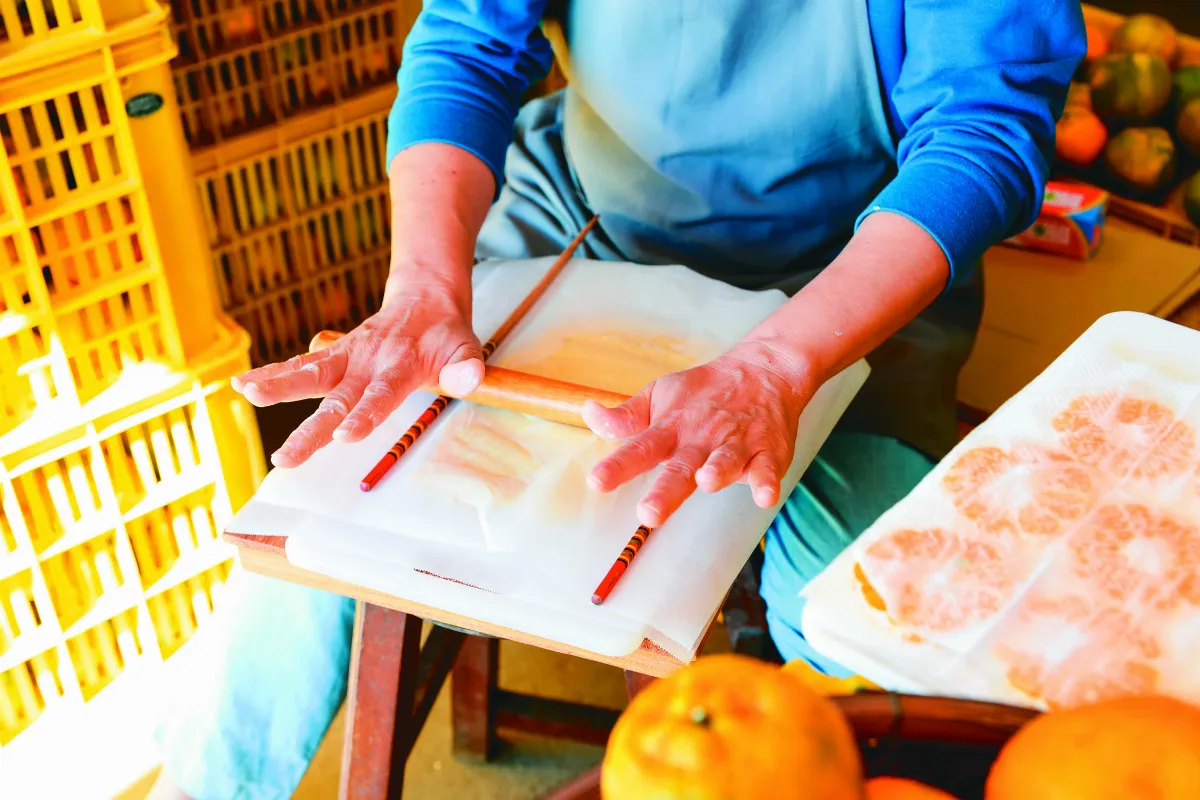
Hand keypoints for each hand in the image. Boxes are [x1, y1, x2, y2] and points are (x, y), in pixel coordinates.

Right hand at [232, 281, 481, 467]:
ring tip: (246, 394)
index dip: (365, 414)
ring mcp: (346, 358)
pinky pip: (299, 366)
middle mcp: (367, 361)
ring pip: (308, 374)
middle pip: (336, 398)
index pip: (382, 394)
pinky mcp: (332, 357)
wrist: (424, 300)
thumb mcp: (466, 347)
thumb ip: (466, 367)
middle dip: (310, 429)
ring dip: (277, 386)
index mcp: (400, 364)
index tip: (346, 435)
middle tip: (284, 457)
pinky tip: (238, 385)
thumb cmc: (445, 335)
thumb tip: (468, 381)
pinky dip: (270, 373)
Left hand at [581, 340, 815, 527]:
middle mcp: (701, 438)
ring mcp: (736, 443)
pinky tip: (764, 495)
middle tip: (648, 513)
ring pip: (725, 461)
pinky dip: (768, 481)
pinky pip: (768, 468)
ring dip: (717, 471)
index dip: (618, 466)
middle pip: (681, 466)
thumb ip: (625, 417)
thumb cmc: (702, 393)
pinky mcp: (768, 450)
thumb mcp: (659, 397)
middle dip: (665, 491)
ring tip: (706, 481)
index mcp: (670, 429)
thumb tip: (588, 413)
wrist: (762, 370)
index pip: (640, 447)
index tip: (597, 482)